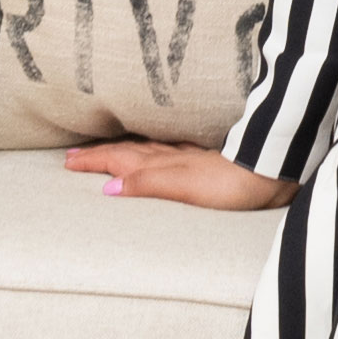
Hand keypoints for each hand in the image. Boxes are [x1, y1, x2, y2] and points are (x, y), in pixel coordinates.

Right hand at [70, 143, 294, 210]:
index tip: (66, 162)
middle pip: (127, 153)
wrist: (271, 173)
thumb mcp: (182, 187)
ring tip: (106, 151)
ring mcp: (189, 158)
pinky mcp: (206, 164)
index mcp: (162, 164)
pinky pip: (169, 154)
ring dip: (122, 151)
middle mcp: (171, 157)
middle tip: (72, 156)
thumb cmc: (229, 185)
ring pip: (146, 151)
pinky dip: (153, 153)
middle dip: (99, 153)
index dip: (92, 161)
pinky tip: (160, 153)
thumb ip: (146, 185)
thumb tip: (106, 186)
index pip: (118, 160)